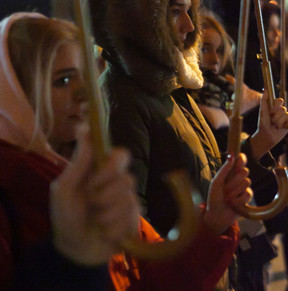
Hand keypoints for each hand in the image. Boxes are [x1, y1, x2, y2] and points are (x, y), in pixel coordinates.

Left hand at [50, 132, 139, 265]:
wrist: (74, 249)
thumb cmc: (66, 217)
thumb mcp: (64, 189)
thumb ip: (78, 161)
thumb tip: (84, 127)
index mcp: (102, 172)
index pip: (122, 155)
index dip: (113, 165)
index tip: (97, 177)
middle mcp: (118, 184)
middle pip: (127, 179)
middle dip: (104, 196)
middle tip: (91, 204)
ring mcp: (129, 202)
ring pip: (127, 201)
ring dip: (105, 215)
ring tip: (96, 221)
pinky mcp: (134, 221)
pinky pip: (129, 220)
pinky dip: (111, 229)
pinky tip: (104, 232)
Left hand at [203, 154, 251, 234]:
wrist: (216, 216)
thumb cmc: (214, 198)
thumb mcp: (216, 182)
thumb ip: (224, 169)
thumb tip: (232, 155)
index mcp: (230, 173)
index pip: (240, 160)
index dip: (242, 160)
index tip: (238, 163)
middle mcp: (238, 179)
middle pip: (245, 172)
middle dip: (234, 182)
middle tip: (225, 190)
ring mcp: (243, 188)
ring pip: (246, 183)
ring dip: (234, 192)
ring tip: (227, 198)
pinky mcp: (247, 198)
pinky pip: (248, 194)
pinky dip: (238, 200)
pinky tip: (232, 204)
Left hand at [250, 95, 287, 158]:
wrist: (267, 135)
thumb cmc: (263, 123)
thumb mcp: (262, 111)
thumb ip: (264, 100)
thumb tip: (265, 89)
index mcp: (275, 107)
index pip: (280, 100)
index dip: (276, 106)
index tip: (271, 112)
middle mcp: (281, 110)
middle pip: (283, 109)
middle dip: (276, 117)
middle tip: (272, 121)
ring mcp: (287, 116)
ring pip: (287, 115)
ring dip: (279, 122)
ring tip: (275, 126)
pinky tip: (285, 126)